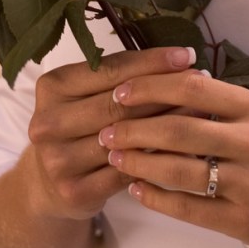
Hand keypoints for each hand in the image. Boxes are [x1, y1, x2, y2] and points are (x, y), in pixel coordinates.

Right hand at [27, 45, 198, 222]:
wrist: (47, 184)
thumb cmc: (77, 126)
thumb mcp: (83, 95)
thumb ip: (117, 78)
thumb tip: (176, 60)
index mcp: (51, 87)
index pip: (109, 69)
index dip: (151, 62)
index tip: (186, 55)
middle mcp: (48, 123)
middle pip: (119, 104)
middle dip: (165, 91)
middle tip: (201, 82)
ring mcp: (58, 160)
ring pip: (127, 139)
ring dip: (168, 124)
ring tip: (201, 112)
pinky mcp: (74, 192)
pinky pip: (128, 171)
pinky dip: (159, 159)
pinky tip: (184, 149)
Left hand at [98, 69, 248, 247]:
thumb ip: (221, 104)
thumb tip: (168, 84)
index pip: (191, 88)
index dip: (150, 87)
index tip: (120, 90)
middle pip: (180, 128)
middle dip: (134, 127)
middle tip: (105, 127)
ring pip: (181, 170)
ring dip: (139, 162)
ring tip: (113, 155)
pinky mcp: (245, 222)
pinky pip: (190, 208)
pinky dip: (157, 198)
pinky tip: (137, 188)